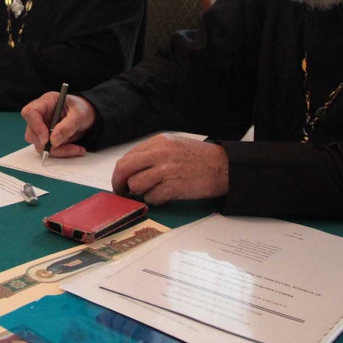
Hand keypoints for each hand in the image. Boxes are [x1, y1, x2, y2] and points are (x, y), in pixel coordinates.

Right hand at [22, 93, 95, 157]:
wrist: (89, 116)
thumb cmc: (83, 109)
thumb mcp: (79, 115)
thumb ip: (67, 127)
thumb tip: (53, 141)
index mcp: (46, 102)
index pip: (30, 112)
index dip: (35, 126)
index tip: (46, 139)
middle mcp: (41, 115)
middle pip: (32, 132)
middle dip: (48, 144)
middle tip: (66, 145)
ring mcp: (42, 127)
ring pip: (39, 144)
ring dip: (57, 150)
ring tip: (76, 148)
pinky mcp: (47, 138)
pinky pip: (48, 150)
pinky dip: (61, 152)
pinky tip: (75, 149)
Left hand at [110, 134, 228, 205]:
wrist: (223, 166)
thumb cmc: (199, 157)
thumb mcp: (173, 145)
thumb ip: (152, 153)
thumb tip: (131, 168)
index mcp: (158, 142)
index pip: (128, 157)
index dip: (120, 172)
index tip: (121, 180)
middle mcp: (160, 154)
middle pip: (125, 168)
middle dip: (119, 183)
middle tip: (121, 191)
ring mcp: (166, 170)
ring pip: (135, 185)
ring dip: (139, 192)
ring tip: (149, 192)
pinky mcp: (173, 187)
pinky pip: (151, 197)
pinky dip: (153, 200)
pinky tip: (163, 196)